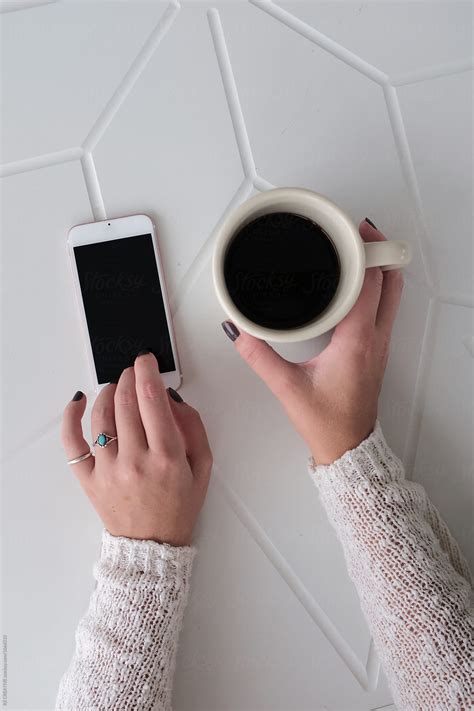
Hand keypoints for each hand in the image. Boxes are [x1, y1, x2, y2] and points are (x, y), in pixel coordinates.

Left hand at [61, 352, 212, 546]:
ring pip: (101, 416)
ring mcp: (108, 470)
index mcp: (167, 457)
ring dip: (108, 391)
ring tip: (116, 386)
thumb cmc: (178, 506)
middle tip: (134, 371)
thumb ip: (193, 427)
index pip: (151, 400)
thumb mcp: (203, 466)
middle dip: (129, 377)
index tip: (146, 360)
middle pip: (125, 402)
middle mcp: (136, 461)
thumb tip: (170, 397)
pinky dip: (71, 417)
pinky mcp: (88, 478)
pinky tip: (78, 400)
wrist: (151, 546)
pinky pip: (72, 442)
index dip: (147, 372)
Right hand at [222, 219, 403, 464]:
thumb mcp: (287, 387)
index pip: (371, 285)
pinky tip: (357, 288)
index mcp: (357, 341)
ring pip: (391, 296)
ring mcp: (379, 345)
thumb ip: (259, 356)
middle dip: (379, 252)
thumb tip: (239, 331)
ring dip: (381, 271)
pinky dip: (377, 290)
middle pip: (390, 283)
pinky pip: (385, 310)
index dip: (366, 254)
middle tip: (358, 232)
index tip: (354, 233)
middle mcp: (375, 339)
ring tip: (360, 252)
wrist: (347, 447)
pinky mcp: (376, 352)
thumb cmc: (327, 422)